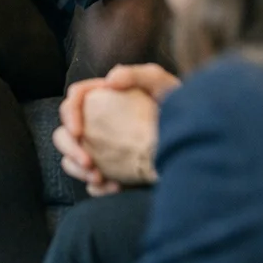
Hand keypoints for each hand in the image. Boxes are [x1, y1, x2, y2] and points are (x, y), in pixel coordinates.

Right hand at [55, 64, 180, 194]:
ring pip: (71, 160)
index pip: (75, 99)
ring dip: (78, 171)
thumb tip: (108, 80)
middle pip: (64, 134)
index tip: (78, 131)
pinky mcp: (110, 170)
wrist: (197, 135)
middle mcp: (97, 123)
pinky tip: (115, 188)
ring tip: (99, 178)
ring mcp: (102, 149)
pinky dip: (97, 188)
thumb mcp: (161, 83)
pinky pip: (92, 183)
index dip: (69, 113)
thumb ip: (137, 74)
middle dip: (69, 149)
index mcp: (103, 97)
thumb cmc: (179, 103)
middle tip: (88, 163)